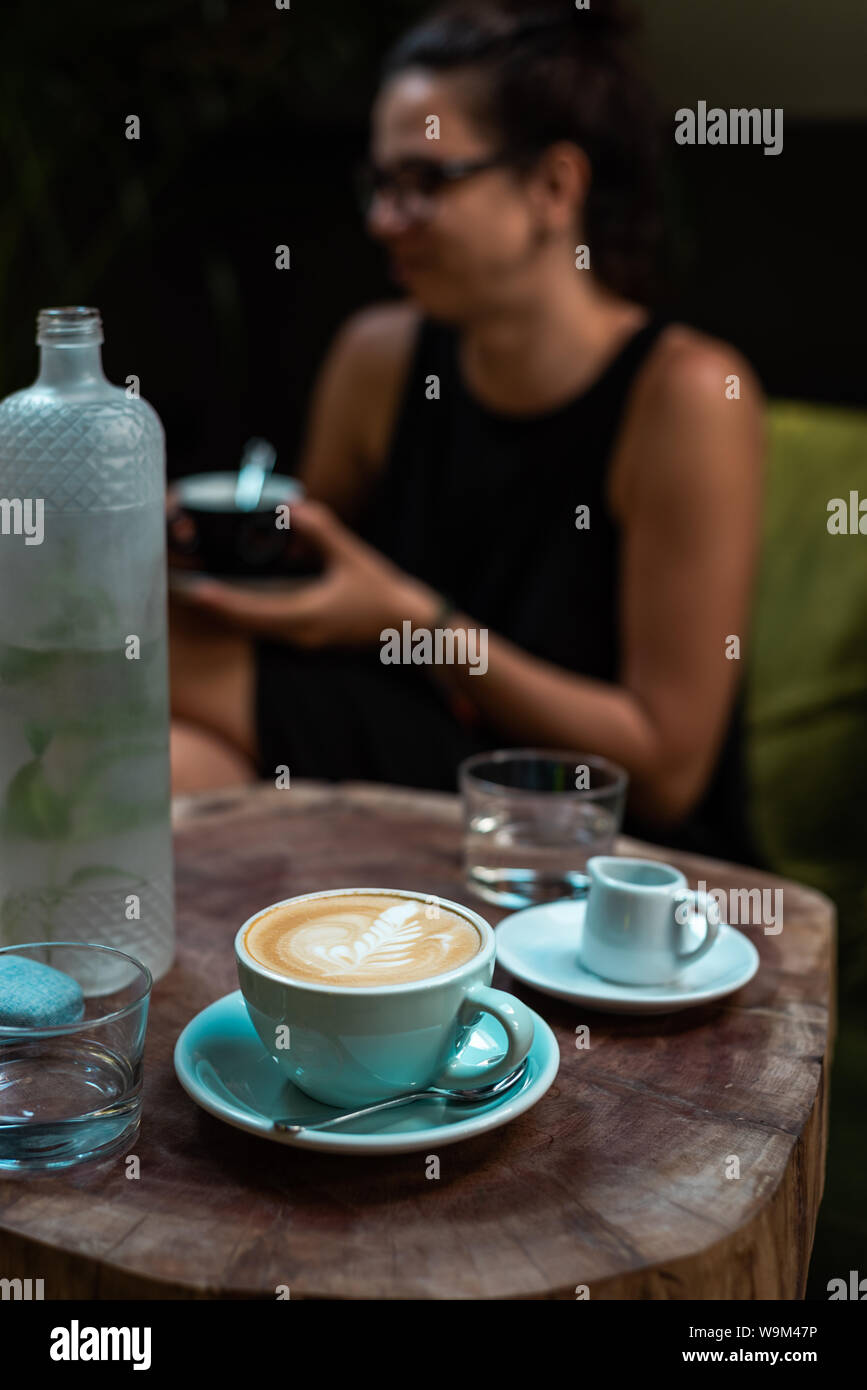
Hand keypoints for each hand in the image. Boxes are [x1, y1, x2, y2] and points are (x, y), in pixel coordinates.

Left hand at [178, 499, 436, 646]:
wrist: (406, 625)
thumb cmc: (382, 593)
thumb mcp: (353, 556)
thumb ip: (322, 531)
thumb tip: (293, 505)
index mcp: (308, 617)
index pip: (255, 611)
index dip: (224, 601)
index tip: (197, 590)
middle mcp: (299, 634)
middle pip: (246, 623)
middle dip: (216, 606)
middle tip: (186, 587)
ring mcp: (302, 639)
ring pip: (255, 627)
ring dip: (230, 610)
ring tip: (202, 590)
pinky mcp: (306, 636)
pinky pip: (269, 625)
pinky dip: (249, 611)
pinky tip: (236, 597)